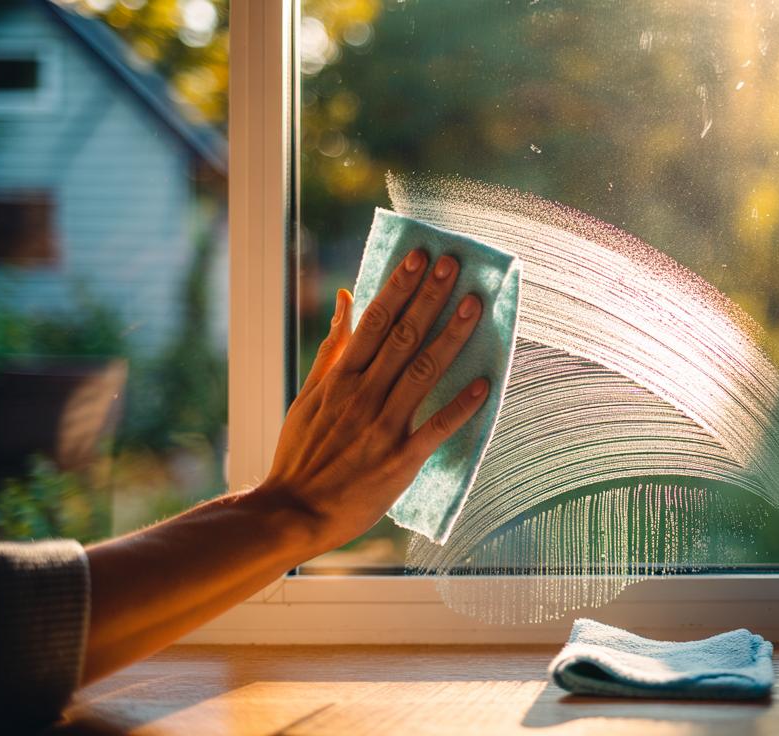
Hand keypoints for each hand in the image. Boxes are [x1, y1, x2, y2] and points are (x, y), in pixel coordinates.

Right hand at [258, 250, 488, 552]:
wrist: (294, 512)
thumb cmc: (301, 453)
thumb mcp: (307, 395)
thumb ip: (332, 347)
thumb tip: (346, 299)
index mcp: (341, 378)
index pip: (375, 321)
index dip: (400, 286)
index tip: (420, 257)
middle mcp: (363, 396)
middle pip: (403, 336)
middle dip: (430, 297)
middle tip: (454, 263)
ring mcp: (383, 427)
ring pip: (424, 372)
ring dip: (452, 336)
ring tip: (474, 305)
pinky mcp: (401, 460)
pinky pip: (437, 428)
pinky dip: (461, 406)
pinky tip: (485, 383)